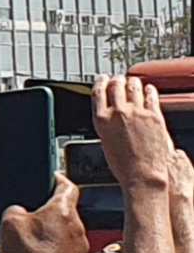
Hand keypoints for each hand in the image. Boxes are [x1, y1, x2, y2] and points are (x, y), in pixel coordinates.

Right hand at [0, 176, 85, 252]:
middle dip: (46, 210)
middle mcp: (77, 226)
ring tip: (28, 240)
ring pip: (64, 229)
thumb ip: (14, 209)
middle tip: (28, 215)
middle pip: (63, 209)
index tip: (49, 177)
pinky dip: (52, 248)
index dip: (56, 178)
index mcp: (62, 210)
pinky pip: (64, 247)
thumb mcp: (8, 223)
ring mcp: (79, 245)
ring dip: (49, 231)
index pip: (66, 185)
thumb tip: (18, 211)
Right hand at [95, 75, 176, 194]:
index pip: (98, 93)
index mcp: (101, 120)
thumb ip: (107, 126)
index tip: (102, 79)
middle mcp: (118, 112)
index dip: (100, 82)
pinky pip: (151, 97)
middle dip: (116, 80)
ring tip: (133, 81)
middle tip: (118, 78)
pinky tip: (149, 89)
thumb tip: (111, 119)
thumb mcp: (104, 142)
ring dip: (132, 82)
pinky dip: (149, 90)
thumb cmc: (123, 165)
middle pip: (116, 86)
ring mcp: (137, 112)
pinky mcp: (154, 116)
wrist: (142, 174)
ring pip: (133, 88)